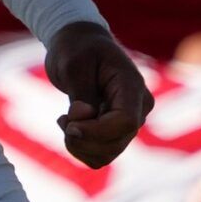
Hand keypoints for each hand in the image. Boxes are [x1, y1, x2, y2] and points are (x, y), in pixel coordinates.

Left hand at [44, 21, 154, 168]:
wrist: (80, 45)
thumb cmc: (77, 49)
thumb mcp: (73, 64)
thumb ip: (80, 93)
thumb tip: (83, 118)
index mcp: (132, 86)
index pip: (126, 122)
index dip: (96, 131)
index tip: (69, 123)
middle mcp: (138, 108)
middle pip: (115, 142)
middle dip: (82, 139)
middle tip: (62, 119)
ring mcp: (130, 123)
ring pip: (107, 154)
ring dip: (79, 145)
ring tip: (65, 120)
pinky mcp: (116, 132)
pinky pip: (100, 156)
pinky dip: (80, 148)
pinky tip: (70, 127)